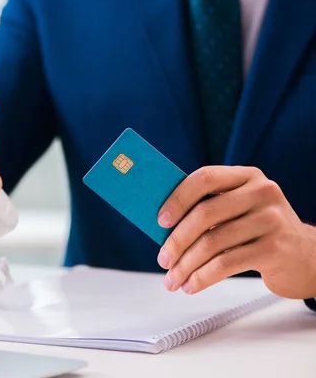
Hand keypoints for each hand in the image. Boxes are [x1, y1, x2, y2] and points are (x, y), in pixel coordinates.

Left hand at [156, 166, 315, 298]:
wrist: (306, 256)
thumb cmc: (258, 231)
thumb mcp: (239, 209)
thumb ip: (208, 207)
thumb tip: (161, 226)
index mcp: (247, 176)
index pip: (205, 178)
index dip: (178, 198)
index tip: (160, 221)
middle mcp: (262, 192)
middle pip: (205, 214)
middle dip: (176, 241)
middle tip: (163, 260)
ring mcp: (271, 220)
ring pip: (212, 243)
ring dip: (185, 265)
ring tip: (172, 279)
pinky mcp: (275, 248)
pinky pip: (226, 263)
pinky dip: (202, 277)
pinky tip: (191, 286)